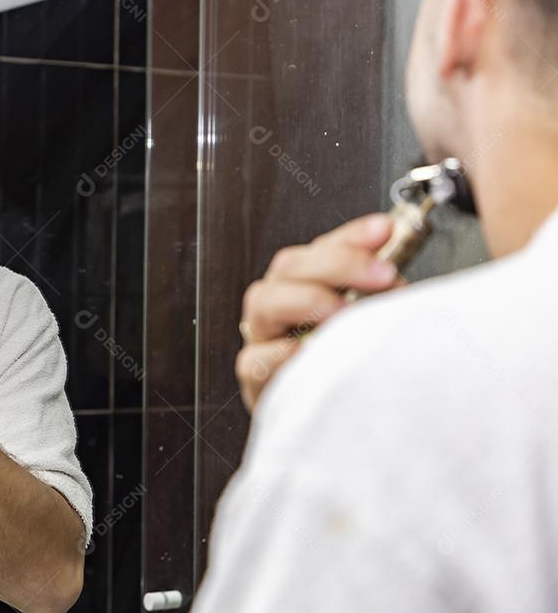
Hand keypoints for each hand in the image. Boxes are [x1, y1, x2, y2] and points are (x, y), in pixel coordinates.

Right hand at [235, 214, 402, 411]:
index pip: (321, 248)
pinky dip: (280, 353)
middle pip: (290, 266)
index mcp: (306, 286)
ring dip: (307, 300)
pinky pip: (255, 360)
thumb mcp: (374, 324)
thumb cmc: (353, 368)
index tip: (385, 230)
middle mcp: (280, 306)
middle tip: (383, 275)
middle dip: (338, 263)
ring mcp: (264, 339)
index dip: (352, 236)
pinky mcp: (257, 380)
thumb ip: (382, 297)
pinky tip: (307, 351)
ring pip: (264, 302)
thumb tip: (402, 275)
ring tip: (343, 313)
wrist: (337, 426)